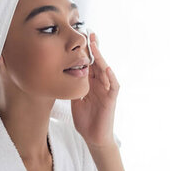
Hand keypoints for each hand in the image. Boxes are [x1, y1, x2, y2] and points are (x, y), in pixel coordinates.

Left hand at [71, 31, 119, 151]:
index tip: (79, 37)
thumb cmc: (84, 119)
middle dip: (94, 48)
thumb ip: (70, 86)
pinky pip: (113, 86)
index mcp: (90, 82)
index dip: (85, 51)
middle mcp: (100, 84)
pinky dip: (111, 77)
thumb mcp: (73, 98)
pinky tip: (106, 68)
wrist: (93, 137)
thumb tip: (56, 75)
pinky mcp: (111, 99)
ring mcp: (106, 90)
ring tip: (95, 46)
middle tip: (89, 33)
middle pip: (97, 62)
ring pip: (105, 70)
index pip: (88, 63)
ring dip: (101, 58)